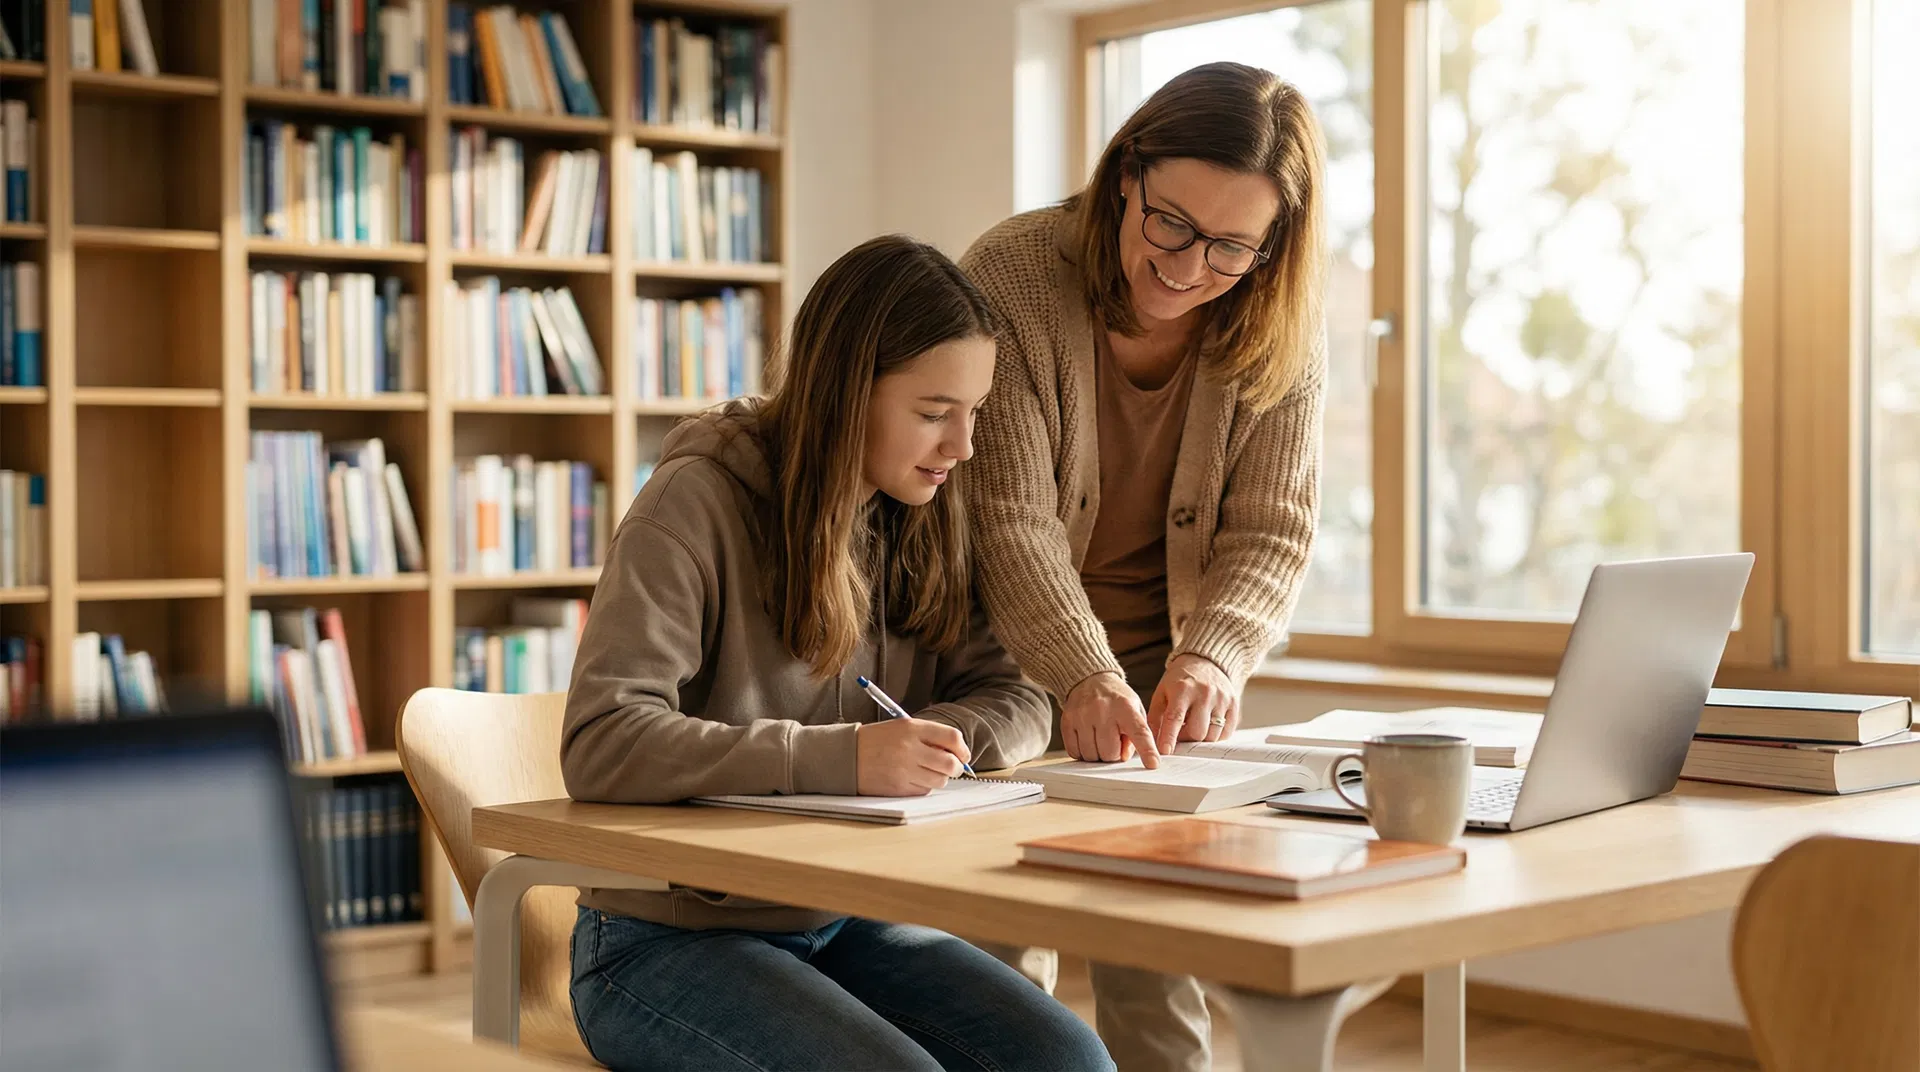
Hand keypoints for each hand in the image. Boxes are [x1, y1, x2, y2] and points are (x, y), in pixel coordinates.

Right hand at [855, 718, 970, 795]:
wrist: (847, 755)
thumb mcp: (902, 727)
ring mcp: (904, 770)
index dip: (962, 749)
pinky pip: (924, 791)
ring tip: (927, 771)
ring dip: (939, 778)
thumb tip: (957, 752)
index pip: (952, 738)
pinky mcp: (898, 788)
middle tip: (953, 768)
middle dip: (956, 768)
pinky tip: (911, 778)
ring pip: (940, 780)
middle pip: (950, 763)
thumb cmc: (877, 740)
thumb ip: (929, 735)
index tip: (962, 754)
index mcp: (912, 728)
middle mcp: (910, 748)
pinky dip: (924, 786)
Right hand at [1061, 672, 1160, 767]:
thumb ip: (1137, 734)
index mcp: (1126, 707)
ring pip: (1091, 755)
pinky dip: (1082, 752)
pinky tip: (1087, 740)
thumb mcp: (1135, 710)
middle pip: (1110, 753)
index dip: (1147, 750)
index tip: (1153, 764)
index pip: (1139, 732)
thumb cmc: (1116, 699)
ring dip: (1097, 754)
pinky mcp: (1067, 721)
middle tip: (1113, 741)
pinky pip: (1074, 752)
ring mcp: (1082, 716)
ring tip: (1100, 738)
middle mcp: (1103, 710)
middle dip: (1113, 754)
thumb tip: (1123, 758)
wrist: (1090, 680)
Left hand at [1148, 654, 1238, 753]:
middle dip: (1187, 739)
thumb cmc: (1179, 681)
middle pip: (1197, 731)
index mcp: (1182, 688)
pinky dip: (1215, 736)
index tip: (1164, 752)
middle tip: (1181, 733)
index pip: (1175, 718)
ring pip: (1213, 735)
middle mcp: (1205, 693)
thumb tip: (1151, 744)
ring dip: (1201, 738)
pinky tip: (1206, 726)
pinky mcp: (1234, 704)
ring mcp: (1222, 698)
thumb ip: (1155, 718)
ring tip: (1193, 727)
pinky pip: (1226, 732)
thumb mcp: (1161, 694)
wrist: (1204, 663)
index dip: (1169, 737)